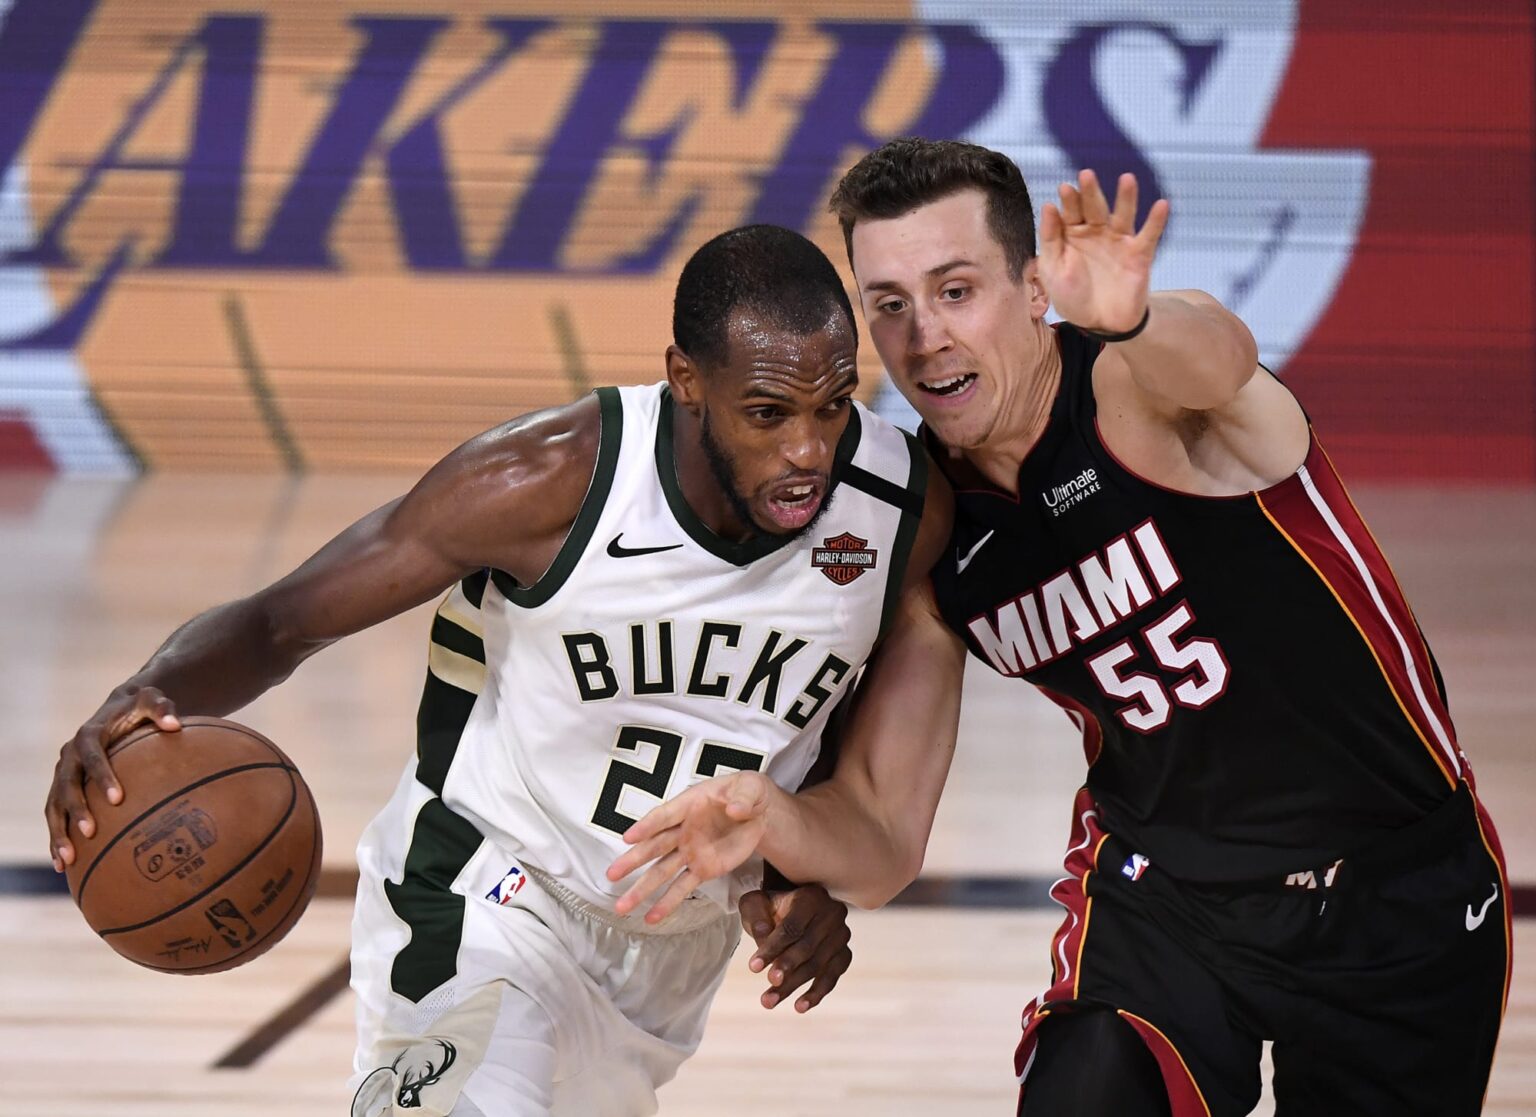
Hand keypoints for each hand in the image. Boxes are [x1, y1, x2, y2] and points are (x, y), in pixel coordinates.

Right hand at [45, 686, 179, 870]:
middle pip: (66, 785)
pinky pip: (55, 817)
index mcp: (89, 735)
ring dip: (58, 832)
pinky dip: (56, 840)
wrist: (117, 712)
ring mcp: (63, 775)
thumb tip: (176, 725)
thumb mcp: (150, 699)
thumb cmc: (139, 708)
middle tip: (90, 832)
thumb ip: (161, 708)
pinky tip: (64, 865)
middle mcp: (70, 756)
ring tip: (69, 859)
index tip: (117, 798)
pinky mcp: (62, 790)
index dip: (102, 776)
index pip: (93, 756)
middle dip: (75, 809)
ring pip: (54, 807)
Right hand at [607, 770, 771, 923]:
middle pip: (654, 846)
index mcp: (690, 804)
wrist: (758, 812)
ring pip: (661, 871)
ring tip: (623, 907)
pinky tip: (652, 918)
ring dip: (642, 889)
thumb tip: (736, 810)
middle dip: (633, 860)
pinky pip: (683, 887)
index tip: (628, 838)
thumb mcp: (750, 787)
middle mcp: (683, 829)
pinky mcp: (702, 869)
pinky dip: (668, 903)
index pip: (664, 816)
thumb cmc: (747, 793)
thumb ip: (743, 798)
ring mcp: (690, 851)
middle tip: (612, 875)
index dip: (647, 826)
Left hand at [738, 885, 851, 1011]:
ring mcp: (842, 934)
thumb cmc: (769, 908)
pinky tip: (800, 1006)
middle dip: (786, 968)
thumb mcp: (755, 904)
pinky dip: (817, 993)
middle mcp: (832, 913)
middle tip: (768, 984)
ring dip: (794, 986)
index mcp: (810, 897)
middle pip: (808, 947)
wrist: (789, 911)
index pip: (792, 927)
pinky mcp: (844, 954)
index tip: (753, 968)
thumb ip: (755, 914)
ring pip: (818, 965)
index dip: (772, 948)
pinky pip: (832, 976)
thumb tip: (762, 933)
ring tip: (769, 1001)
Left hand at [1038, 169, 1168, 333]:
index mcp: (1072, 234)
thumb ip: (1050, 240)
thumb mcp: (1052, 270)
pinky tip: (1162, 205)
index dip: (1068, 201)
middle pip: (1094, 208)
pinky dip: (1156, 221)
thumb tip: (1048, 206)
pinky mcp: (1139, 255)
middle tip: (1086, 175)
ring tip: (1127, 179)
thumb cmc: (1072, 296)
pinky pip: (1149, 235)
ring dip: (1126, 197)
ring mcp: (1119, 241)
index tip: (1064, 188)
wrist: (1099, 324)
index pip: (1070, 212)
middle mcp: (1097, 232)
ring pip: (1123, 215)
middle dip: (1091, 192)